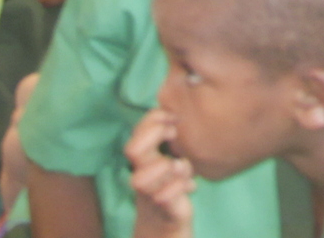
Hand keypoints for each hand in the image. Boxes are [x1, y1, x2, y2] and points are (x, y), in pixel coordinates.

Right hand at [124, 107, 196, 234]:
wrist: (167, 221)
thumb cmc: (172, 181)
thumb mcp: (172, 155)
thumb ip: (170, 135)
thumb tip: (181, 102)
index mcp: (144, 158)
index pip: (137, 131)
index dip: (153, 119)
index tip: (173, 117)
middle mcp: (141, 173)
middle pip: (132, 150)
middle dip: (155, 135)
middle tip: (174, 134)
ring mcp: (150, 191)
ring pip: (142, 178)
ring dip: (168, 166)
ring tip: (183, 166)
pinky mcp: (163, 207)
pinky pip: (164, 197)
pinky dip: (181, 187)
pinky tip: (191, 186)